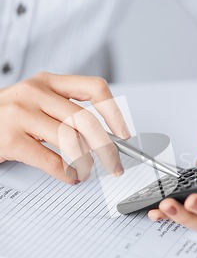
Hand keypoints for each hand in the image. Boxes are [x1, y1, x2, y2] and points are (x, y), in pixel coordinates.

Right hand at [0, 72, 129, 183]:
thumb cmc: (6, 117)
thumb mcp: (36, 102)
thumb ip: (65, 110)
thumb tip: (104, 135)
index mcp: (47, 81)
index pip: (94, 88)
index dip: (114, 112)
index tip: (124, 134)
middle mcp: (35, 92)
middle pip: (87, 120)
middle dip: (108, 148)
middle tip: (115, 165)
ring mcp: (20, 114)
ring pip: (71, 141)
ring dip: (87, 163)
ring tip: (86, 171)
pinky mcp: (9, 138)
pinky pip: (51, 160)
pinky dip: (67, 173)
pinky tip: (70, 176)